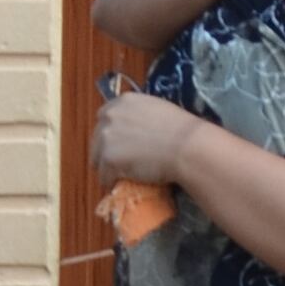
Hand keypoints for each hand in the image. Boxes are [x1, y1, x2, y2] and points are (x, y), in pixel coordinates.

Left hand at [90, 93, 204, 186]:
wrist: (188, 147)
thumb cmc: (182, 129)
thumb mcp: (158, 110)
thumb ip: (140, 114)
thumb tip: (136, 128)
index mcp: (123, 101)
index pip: (104, 116)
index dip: (111, 131)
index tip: (118, 142)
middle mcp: (110, 116)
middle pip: (97, 138)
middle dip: (106, 151)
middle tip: (121, 163)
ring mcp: (106, 137)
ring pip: (97, 159)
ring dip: (108, 168)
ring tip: (123, 176)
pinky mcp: (108, 159)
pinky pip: (104, 176)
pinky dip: (113, 182)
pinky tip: (125, 184)